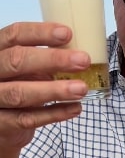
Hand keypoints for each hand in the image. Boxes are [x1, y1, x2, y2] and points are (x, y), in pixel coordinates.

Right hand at [0, 22, 89, 149]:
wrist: (2, 125)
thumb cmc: (18, 87)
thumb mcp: (26, 69)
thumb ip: (44, 61)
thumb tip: (80, 55)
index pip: (14, 35)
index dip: (40, 33)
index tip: (67, 34)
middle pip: (16, 61)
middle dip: (52, 59)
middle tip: (83, 61)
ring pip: (20, 93)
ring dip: (55, 90)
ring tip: (81, 89)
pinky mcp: (1, 124)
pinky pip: (27, 118)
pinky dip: (54, 113)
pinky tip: (74, 108)